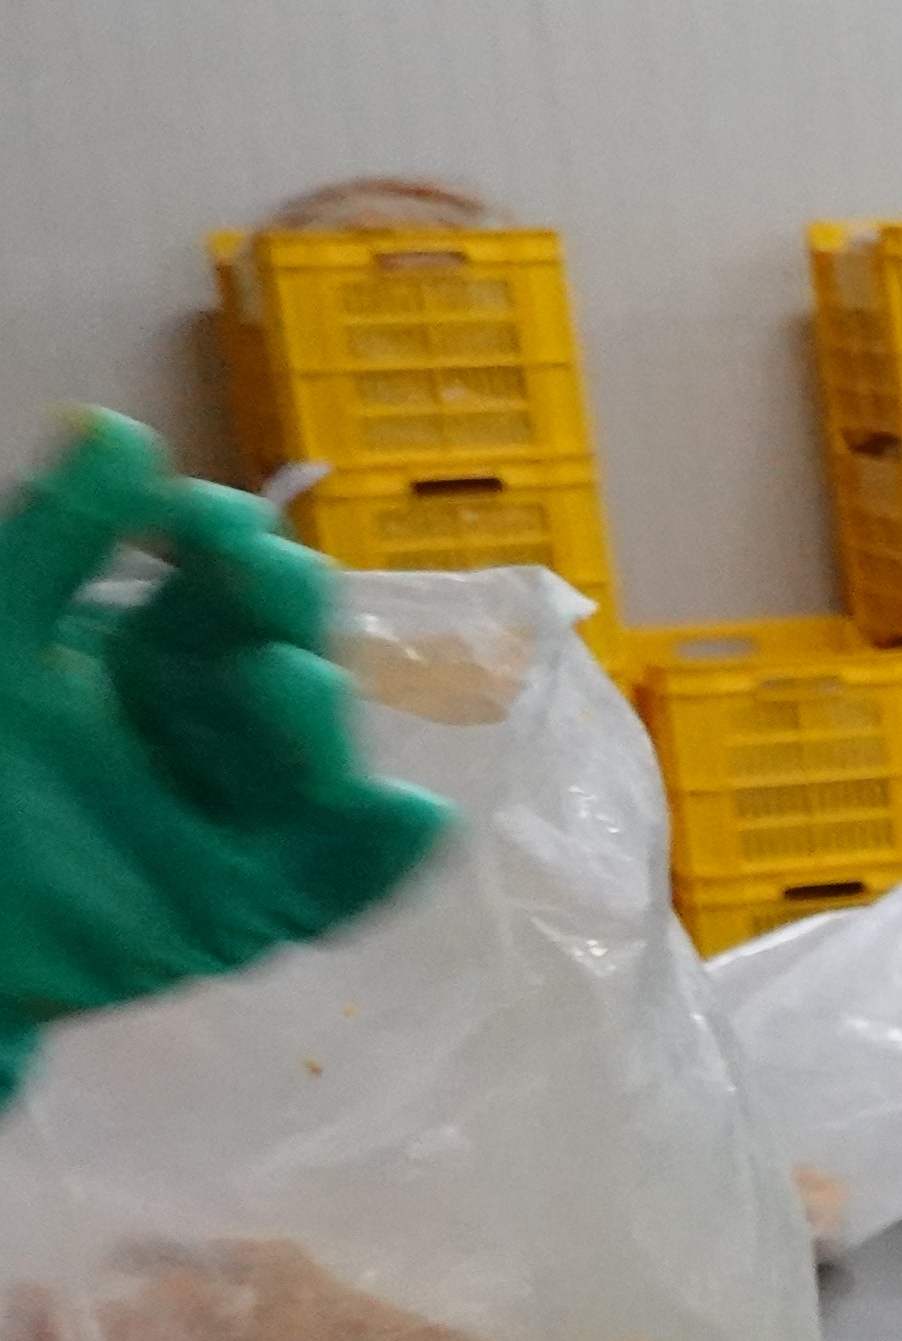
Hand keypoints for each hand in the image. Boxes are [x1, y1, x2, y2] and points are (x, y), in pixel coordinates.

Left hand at [0, 411, 444, 1094]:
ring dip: (314, 721)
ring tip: (284, 680)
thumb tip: (116, 428)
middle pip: (287, 658)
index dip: (229, 545)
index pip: (221, 587)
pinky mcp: (250, 912)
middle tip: (261, 577)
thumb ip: (52, 544)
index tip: (204, 519)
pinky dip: (379, 855)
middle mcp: (211, 732)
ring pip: (314, 765)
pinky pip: (335, 884)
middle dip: (285, 615)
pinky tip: (409, 815)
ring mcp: (238, 824)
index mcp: (153, 659)